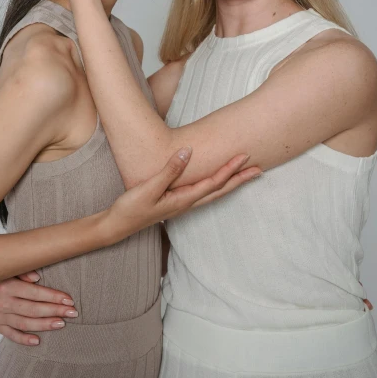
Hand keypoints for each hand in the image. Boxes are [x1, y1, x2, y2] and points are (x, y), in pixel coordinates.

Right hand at [0, 274, 77, 345]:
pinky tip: (37, 341)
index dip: (53, 297)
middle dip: (55, 311)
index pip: (35, 293)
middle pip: (33, 310)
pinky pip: (11, 335)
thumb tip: (37, 278)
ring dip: (44, 324)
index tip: (69, 300)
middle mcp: (2, 302)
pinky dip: (24, 339)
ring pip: (24, 323)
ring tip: (61, 324)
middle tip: (72, 313)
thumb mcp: (8, 267)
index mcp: (7, 286)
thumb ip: (23, 271)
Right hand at [106, 148, 260, 240]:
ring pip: (213, 193)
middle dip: (239, 179)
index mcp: (184, 200)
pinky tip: (216, 182)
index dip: (230, 169)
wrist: (118, 226)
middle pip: (220, 190)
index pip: (213, 182)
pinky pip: (203, 193)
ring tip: (244, 175)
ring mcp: (182, 205)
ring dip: (231, 183)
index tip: (244, 156)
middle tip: (258, 168)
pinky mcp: (176, 203)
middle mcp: (187, 204)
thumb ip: (170, 170)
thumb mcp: (150, 187)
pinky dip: (216, 186)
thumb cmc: (131, 208)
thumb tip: (188, 152)